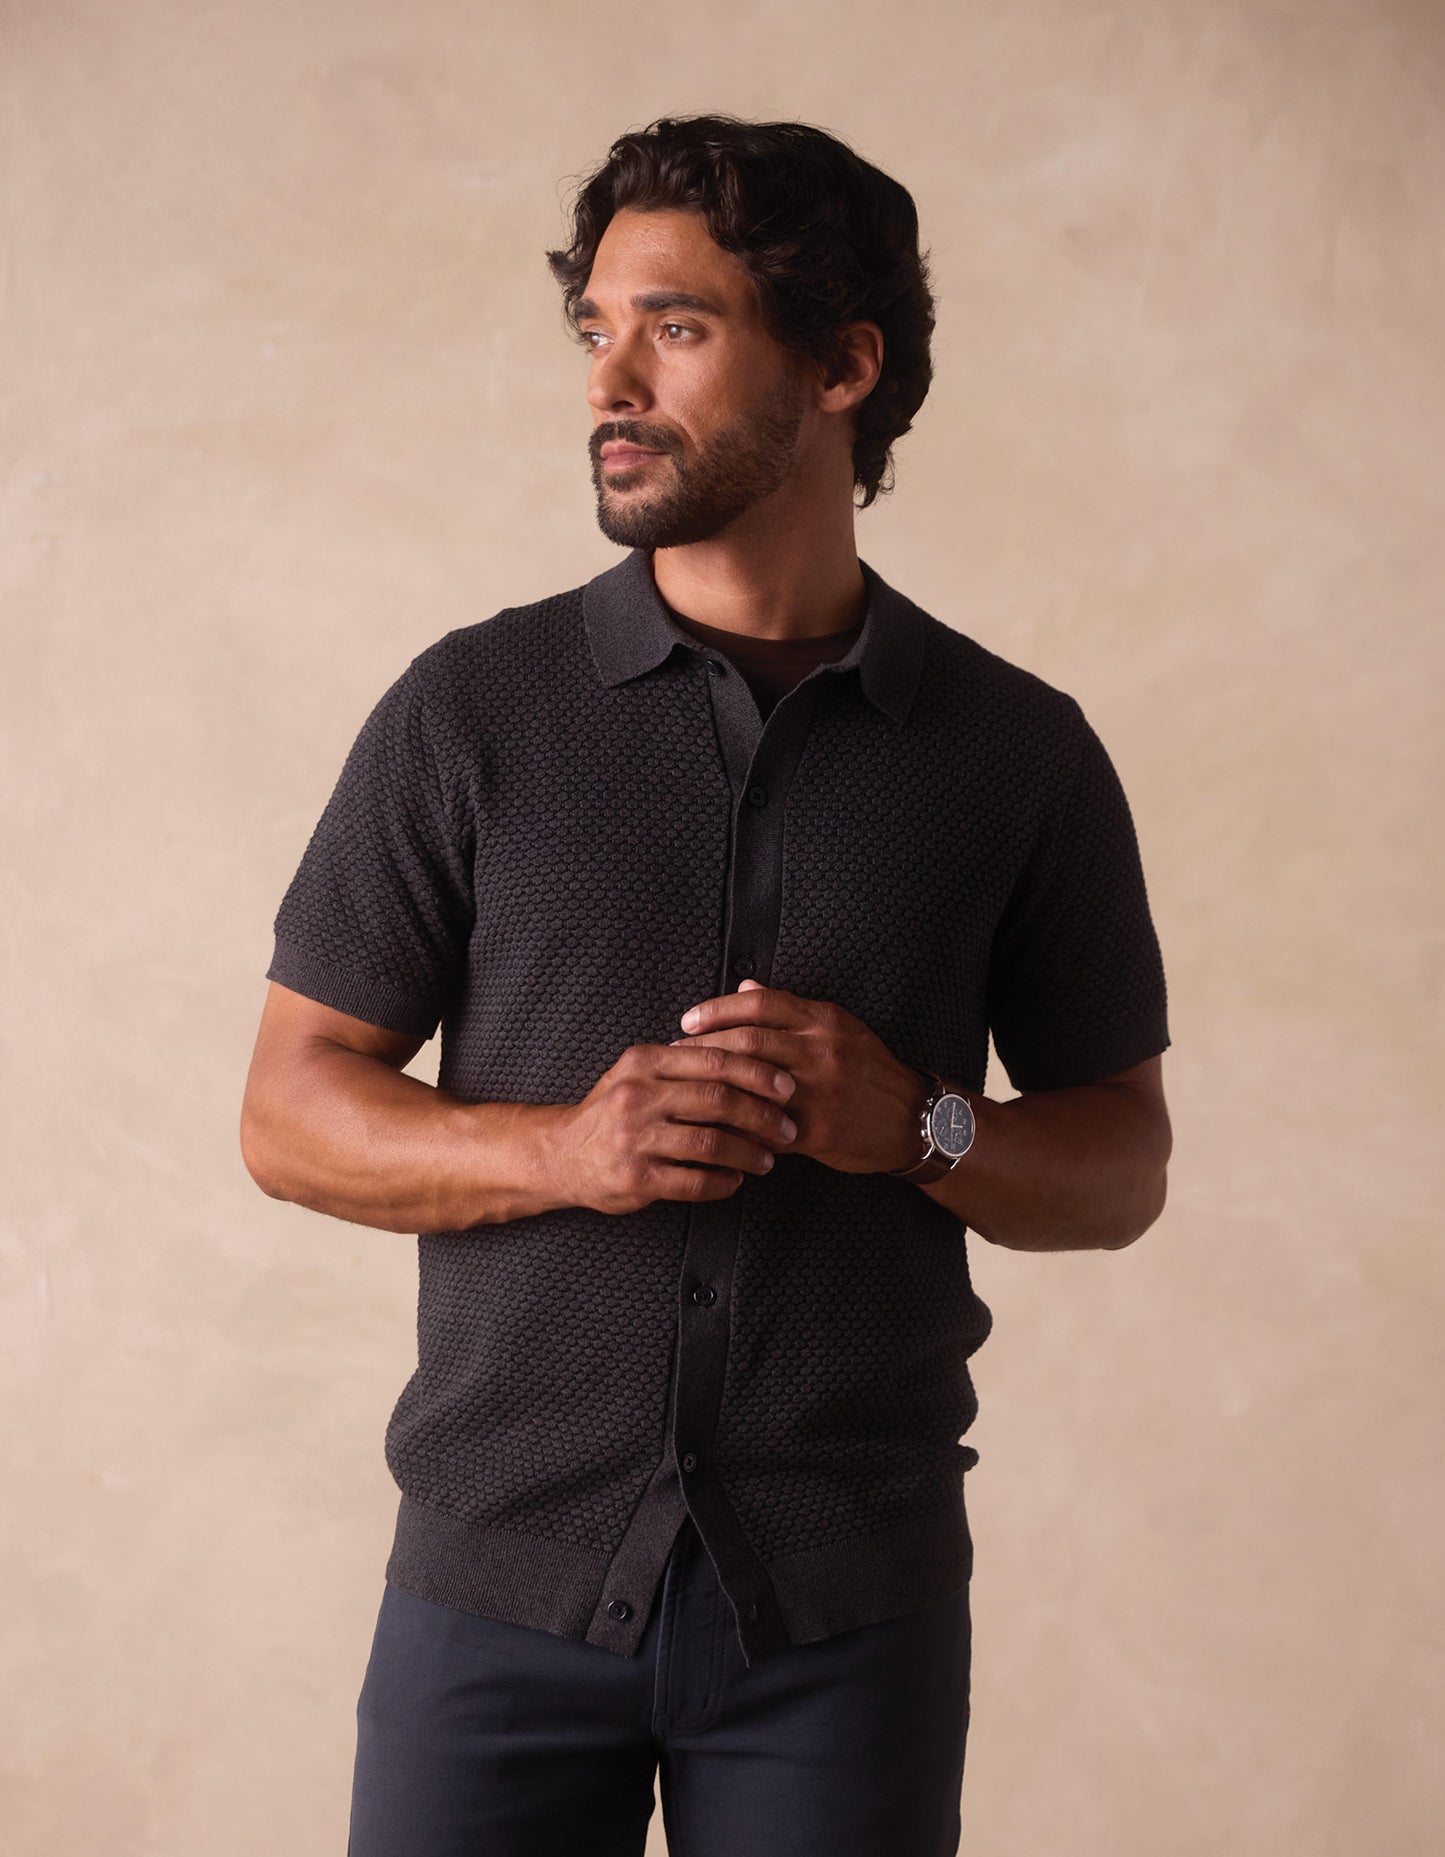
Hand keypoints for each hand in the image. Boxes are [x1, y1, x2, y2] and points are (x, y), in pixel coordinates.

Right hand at [553, 1037, 800, 1214]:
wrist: (561, 1154)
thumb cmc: (611, 1112)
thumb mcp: (637, 1073)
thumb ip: (684, 1061)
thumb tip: (749, 1051)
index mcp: (644, 1063)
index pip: (714, 1060)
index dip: (758, 1073)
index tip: (787, 1086)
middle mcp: (637, 1097)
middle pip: (718, 1100)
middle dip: (763, 1115)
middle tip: (788, 1127)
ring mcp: (634, 1139)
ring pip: (710, 1143)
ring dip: (749, 1153)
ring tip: (767, 1159)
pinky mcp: (635, 1178)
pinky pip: (693, 1181)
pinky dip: (723, 1182)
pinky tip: (735, 1180)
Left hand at [670, 979, 927, 1174]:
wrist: (913, 1120)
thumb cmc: (869, 1071)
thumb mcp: (838, 1029)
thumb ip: (790, 1009)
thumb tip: (745, 986)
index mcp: (823, 1021)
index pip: (761, 1003)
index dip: (717, 1009)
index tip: (688, 1020)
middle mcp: (821, 1051)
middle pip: (749, 1040)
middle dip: (704, 1046)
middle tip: (676, 1053)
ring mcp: (820, 1092)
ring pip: (752, 1082)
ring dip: (713, 1085)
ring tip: (687, 1088)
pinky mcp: (818, 1131)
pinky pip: (764, 1127)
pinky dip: (734, 1125)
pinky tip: (711, 1126)